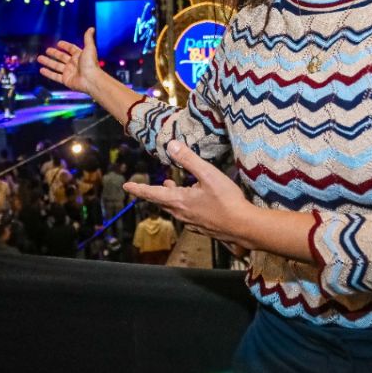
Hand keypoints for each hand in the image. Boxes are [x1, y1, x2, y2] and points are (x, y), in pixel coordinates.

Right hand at [37, 27, 101, 94]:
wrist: (91, 80)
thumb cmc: (91, 64)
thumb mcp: (89, 48)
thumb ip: (88, 38)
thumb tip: (91, 28)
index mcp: (79, 56)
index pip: (71, 49)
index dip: (65, 46)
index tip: (59, 43)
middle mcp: (74, 64)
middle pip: (61, 57)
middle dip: (54, 53)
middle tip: (47, 50)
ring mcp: (69, 72)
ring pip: (56, 66)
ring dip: (48, 62)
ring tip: (39, 58)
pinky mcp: (65, 80)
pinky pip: (55, 76)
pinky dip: (48, 73)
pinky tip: (41, 70)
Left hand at [124, 139, 251, 245]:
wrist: (243, 226)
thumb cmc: (227, 201)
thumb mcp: (208, 174)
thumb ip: (188, 159)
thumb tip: (171, 145)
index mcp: (179, 200)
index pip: (152, 193)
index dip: (138, 189)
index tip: (127, 186)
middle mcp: (182, 213)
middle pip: (162, 202)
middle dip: (154, 192)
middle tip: (147, 186)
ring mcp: (192, 222)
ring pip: (174, 208)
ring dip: (169, 197)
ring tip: (170, 186)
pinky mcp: (203, 227)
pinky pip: (186, 215)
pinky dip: (183, 205)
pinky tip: (193, 202)